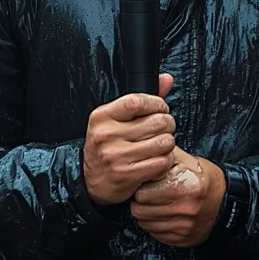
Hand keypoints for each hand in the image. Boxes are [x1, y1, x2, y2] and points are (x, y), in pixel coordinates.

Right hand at [83, 74, 175, 205]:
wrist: (90, 180)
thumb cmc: (107, 145)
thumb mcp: (115, 119)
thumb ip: (141, 99)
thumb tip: (166, 79)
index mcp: (102, 117)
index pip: (137, 101)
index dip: (156, 102)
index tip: (161, 107)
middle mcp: (107, 135)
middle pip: (157, 122)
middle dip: (168, 124)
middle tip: (164, 128)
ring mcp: (117, 156)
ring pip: (164, 142)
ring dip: (168, 144)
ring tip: (160, 145)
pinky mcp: (127, 175)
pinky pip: (162, 163)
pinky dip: (165, 161)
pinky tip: (156, 160)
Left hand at [130, 146, 225, 246]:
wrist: (225, 202)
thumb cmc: (204, 178)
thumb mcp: (188, 160)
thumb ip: (165, 154)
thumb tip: (145, 150)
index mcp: (183, 186)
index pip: (142, 193)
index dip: (140, 187)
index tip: (145, 184)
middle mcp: (184, 209)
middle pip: (140, 211)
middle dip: (139, 202)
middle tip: (146, 195)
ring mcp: (184, 226)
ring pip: (145, 224)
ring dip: (145, 214)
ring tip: (153, 204)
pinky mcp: (183, 238)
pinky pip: (156, 235)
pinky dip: (155, 225)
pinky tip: (162, 215)